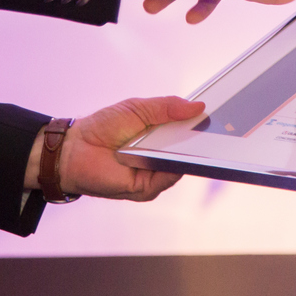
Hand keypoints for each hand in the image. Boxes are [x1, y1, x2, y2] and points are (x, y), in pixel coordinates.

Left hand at [24, 95, 205, 200]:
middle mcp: (161, 155)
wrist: (75, 149)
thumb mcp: (138, 108)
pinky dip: (172, 167)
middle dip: (203, 139)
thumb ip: (167, 107)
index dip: (202, 124)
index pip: (188, 131)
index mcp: (161, 134)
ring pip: (182, 164)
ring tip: (196, 137)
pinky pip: (168, 178)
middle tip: (219, 126)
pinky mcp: (147, 188)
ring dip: (189, 152)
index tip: (220, 113)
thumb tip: (198, 106)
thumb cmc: (103, 127)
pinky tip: (172, 155)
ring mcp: (155, 173)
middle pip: (191, 149)